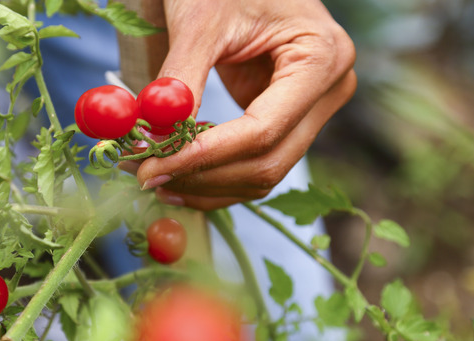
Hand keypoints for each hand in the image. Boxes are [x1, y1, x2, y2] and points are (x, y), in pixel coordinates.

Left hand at [123, 0, 355, 209]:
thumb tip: (154, 140)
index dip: (204, 156)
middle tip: (144, 176)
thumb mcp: (200, 22)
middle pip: (267, 162)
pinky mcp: (288, 121)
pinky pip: (254, 164)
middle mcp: (328, 91)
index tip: (153, 168)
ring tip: (153, 177)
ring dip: (205, 186)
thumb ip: (179, 81)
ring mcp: (312, 110)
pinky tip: (175, 180)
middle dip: (201, 176)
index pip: (262, 130)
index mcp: (321, 57)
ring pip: (262, 175)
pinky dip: (214, 178)